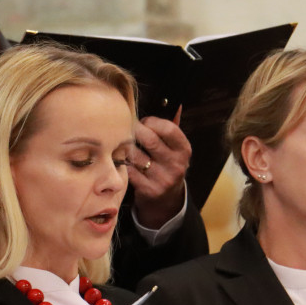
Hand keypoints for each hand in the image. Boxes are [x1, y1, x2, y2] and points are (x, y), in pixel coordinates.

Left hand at [127, 110, 189, 229]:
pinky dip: (123, 163)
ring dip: (126, 147)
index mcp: (184, 150)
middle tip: (127, 128)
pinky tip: (121, 159)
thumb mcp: (175, 149)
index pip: (168, 129)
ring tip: (122, 143)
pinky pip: (129, 170)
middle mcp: (176, 165)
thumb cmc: (167, 165)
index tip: (143, 121)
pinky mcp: (149, 190)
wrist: (167, 201)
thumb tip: (170, 104)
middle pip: (150, 140)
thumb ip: (169, 129)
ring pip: (136, 155)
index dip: (152, 121)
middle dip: (135, 130)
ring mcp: (163, 179)